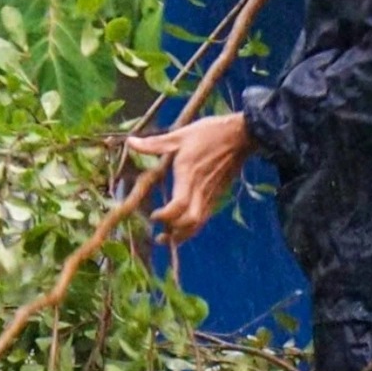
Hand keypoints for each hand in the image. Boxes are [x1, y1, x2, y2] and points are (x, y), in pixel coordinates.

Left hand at [126, 113, 253, 245]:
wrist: (241, 135)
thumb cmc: (209, 133)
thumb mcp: (179, 135)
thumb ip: (154, 143)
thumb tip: (130, 142)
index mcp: (189, 175)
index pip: (179, 205)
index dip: (166, 216)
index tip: (153, 217)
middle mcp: (201, 189)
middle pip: (190, 222)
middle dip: (175, 233)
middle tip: (159, 235)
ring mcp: (211, 194)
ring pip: (199, 223)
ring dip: (184, 234)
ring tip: (169, 237)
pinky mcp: (218, 195)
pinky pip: (205, 217)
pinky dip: (193, 226)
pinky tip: (183, 225)